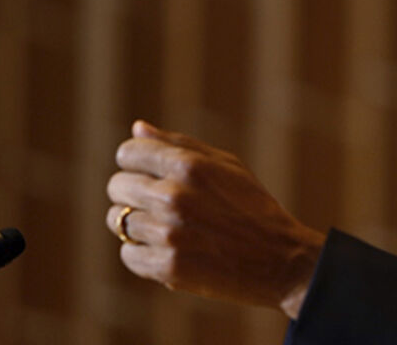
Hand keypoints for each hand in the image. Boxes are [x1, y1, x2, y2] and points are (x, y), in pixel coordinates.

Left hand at [105, 120, 325, 318]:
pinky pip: (128, 254)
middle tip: (159, 203)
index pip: (128, 153)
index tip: (149, 173)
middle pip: (117, 186)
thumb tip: (138, 128)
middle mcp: (174, 197)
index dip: (136, 161)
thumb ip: (180, 145)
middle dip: (133, 192)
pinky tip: (168, 248)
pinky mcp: (168, 267)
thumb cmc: (253, 206)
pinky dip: (142, 253)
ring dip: (138, 223)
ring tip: (167, 227)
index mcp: (189, 166)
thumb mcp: (226, 165)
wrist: (279, 259)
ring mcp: (169, 234)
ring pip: (118, 221)